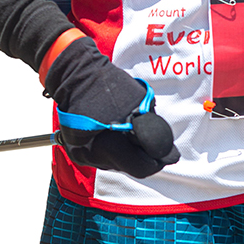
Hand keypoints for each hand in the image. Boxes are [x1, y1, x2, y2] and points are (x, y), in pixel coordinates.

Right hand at [44, 36, 178, 177]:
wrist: (74, 75)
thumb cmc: (107, 84)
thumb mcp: (139, 102)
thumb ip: (153, 130)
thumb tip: (170, 154)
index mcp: (105, 144)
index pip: (141, 167)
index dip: (158, 159)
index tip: (168, 151)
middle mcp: (90, 156)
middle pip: (129, 167)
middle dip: (143, 154)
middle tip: (150, 136)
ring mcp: (81, 155)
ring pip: (117, 164)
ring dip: (128, 151)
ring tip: (129, 129)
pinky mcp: (76, 152)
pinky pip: (104, 157)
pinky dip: (115, 148)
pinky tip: (116, 131)